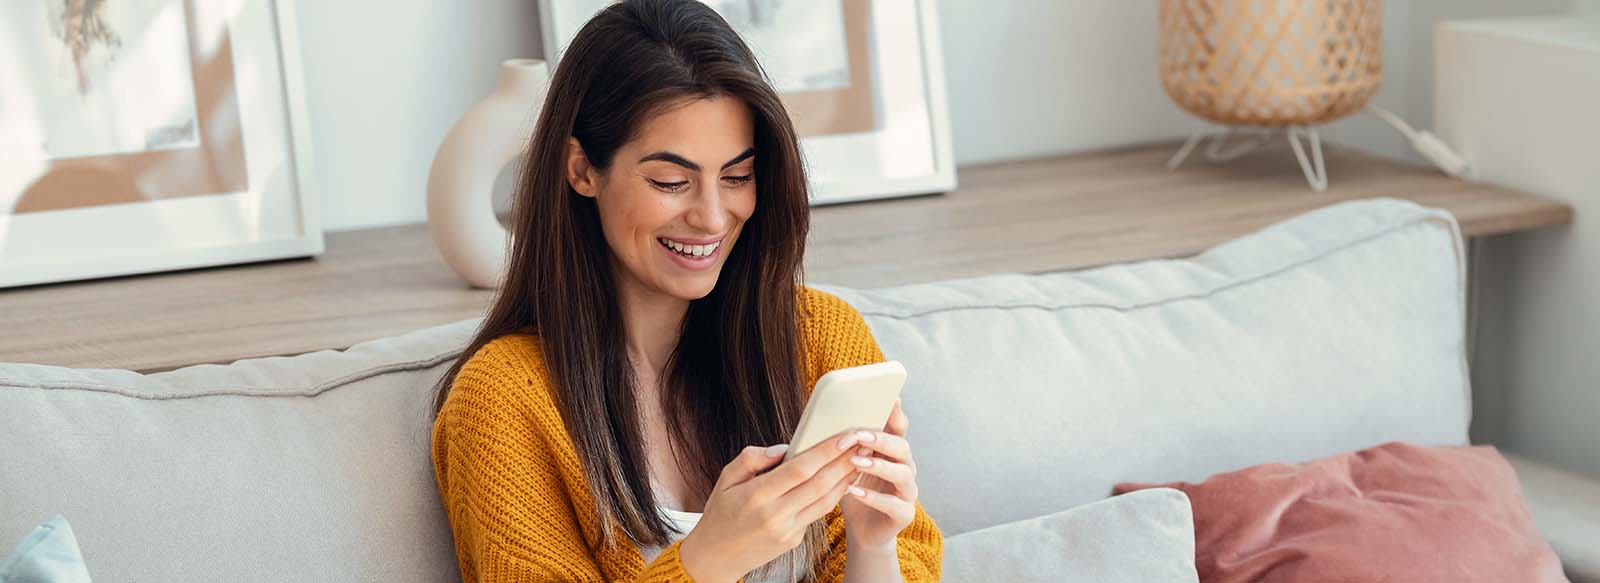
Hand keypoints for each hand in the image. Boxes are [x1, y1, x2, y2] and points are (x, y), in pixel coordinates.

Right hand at [678, 430, 865, 581]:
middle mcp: (775, 516)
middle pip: (820, 485)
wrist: (716, 558)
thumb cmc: (719, 513)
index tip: (844, 436)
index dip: (825, 452)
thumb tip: (785, 448)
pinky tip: (843, 478)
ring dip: (847, 478)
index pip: (799, 470)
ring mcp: (788, 531)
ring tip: (862, 456)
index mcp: (756, 497)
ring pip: (826, 501)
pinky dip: (833, 494)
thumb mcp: (724, 480)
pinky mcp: (795, 540)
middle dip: (845, 461)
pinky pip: (818, 513)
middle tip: (864, 440)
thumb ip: (752, 459)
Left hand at [839, 399, 918, 552]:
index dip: (895, 412)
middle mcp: (904, 466)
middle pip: (902, 446)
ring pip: (903, 473)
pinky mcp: (904, 513)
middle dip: (881, 438)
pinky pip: (894, 503)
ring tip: (856, 461)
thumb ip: (842, 444)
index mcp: (891, 451)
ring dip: (879, 465)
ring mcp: (907, 490)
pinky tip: (854, 491)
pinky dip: (874, 497)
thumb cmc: (852, 489)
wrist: (862, 530)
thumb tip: (818, 421)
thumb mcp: (845, 464)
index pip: (898, 426)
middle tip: (859, 434)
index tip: (889, 397)